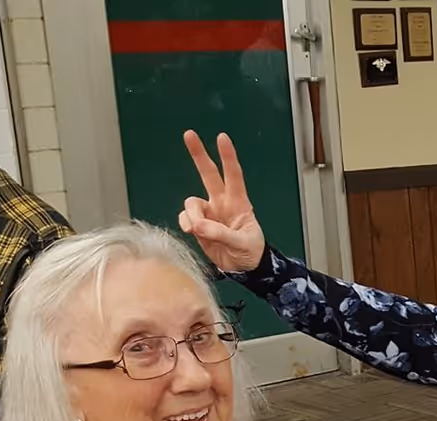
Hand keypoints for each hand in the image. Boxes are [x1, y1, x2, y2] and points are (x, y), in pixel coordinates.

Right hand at [179, 131, 265, 272]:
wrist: (243, 269)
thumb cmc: (251, 252)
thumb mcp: (242, 243)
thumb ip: (220, 234)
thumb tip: (198, 226)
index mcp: (239, 203)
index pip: (234, 175)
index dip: (228, 156)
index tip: (222, 138)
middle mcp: (222, 203)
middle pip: (208, 174)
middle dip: (199, 154)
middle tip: (189, 134)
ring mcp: (209, 212)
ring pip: (191, 203)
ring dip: (192, 214)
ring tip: (199, 230)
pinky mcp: (198, 224)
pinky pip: (185, 217)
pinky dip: (186, 223)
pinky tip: (193, 231)